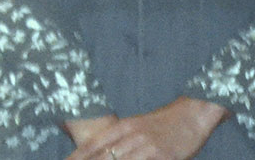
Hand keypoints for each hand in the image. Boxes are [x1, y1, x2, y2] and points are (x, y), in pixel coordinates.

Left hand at [64, 98, 226, 159]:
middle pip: (104, 156)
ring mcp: (147, 146)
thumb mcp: (136, 126)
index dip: (78, 155)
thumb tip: (103, 150)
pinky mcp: (163, 155)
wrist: (192, 115)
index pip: (94, 144)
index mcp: (122, 127)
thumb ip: (119, 138)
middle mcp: (131, 135)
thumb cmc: (163, 123)